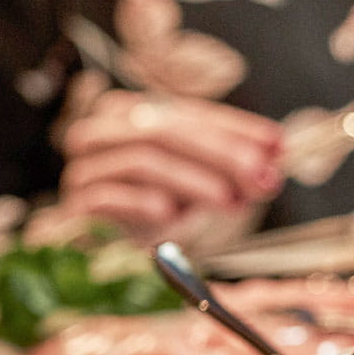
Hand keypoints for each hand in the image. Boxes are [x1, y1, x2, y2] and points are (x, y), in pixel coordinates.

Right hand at [58, 90, 284, 242]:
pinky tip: (170, 214)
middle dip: (223, 153)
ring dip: (194, 180)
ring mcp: (84, 167)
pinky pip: (108, 197)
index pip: (190, 112)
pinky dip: (143, 202)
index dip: (237, 127)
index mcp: (130, 110)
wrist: (104, 244)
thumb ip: (232, 161)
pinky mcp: (75, 205)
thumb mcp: (198, 175)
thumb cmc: (157, 200)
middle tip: (262, 176)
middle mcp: (101, 131)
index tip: (277, 144)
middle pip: (167, 131)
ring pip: (142, 160)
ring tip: (231, 201)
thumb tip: (278, 152)